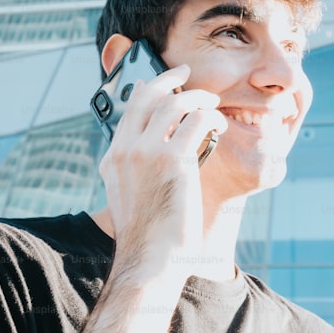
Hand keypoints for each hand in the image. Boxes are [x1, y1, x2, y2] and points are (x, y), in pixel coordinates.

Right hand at [98, 64, 227, 279]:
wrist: (151, 260)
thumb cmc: (149, 235)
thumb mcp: (130, 198)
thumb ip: (134, 170)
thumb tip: (150, 145)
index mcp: (113, 159)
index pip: (130, 110)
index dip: (147, 90)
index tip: (159, 82)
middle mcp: (126, 150)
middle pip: (149, 96)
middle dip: (170, 78)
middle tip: (186, 72)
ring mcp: (147, 152)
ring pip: (175, 103)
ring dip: (198, 97)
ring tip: (212, 102)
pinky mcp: (174, 159)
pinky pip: (197, 121)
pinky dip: (212, 116)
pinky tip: (220, 123)